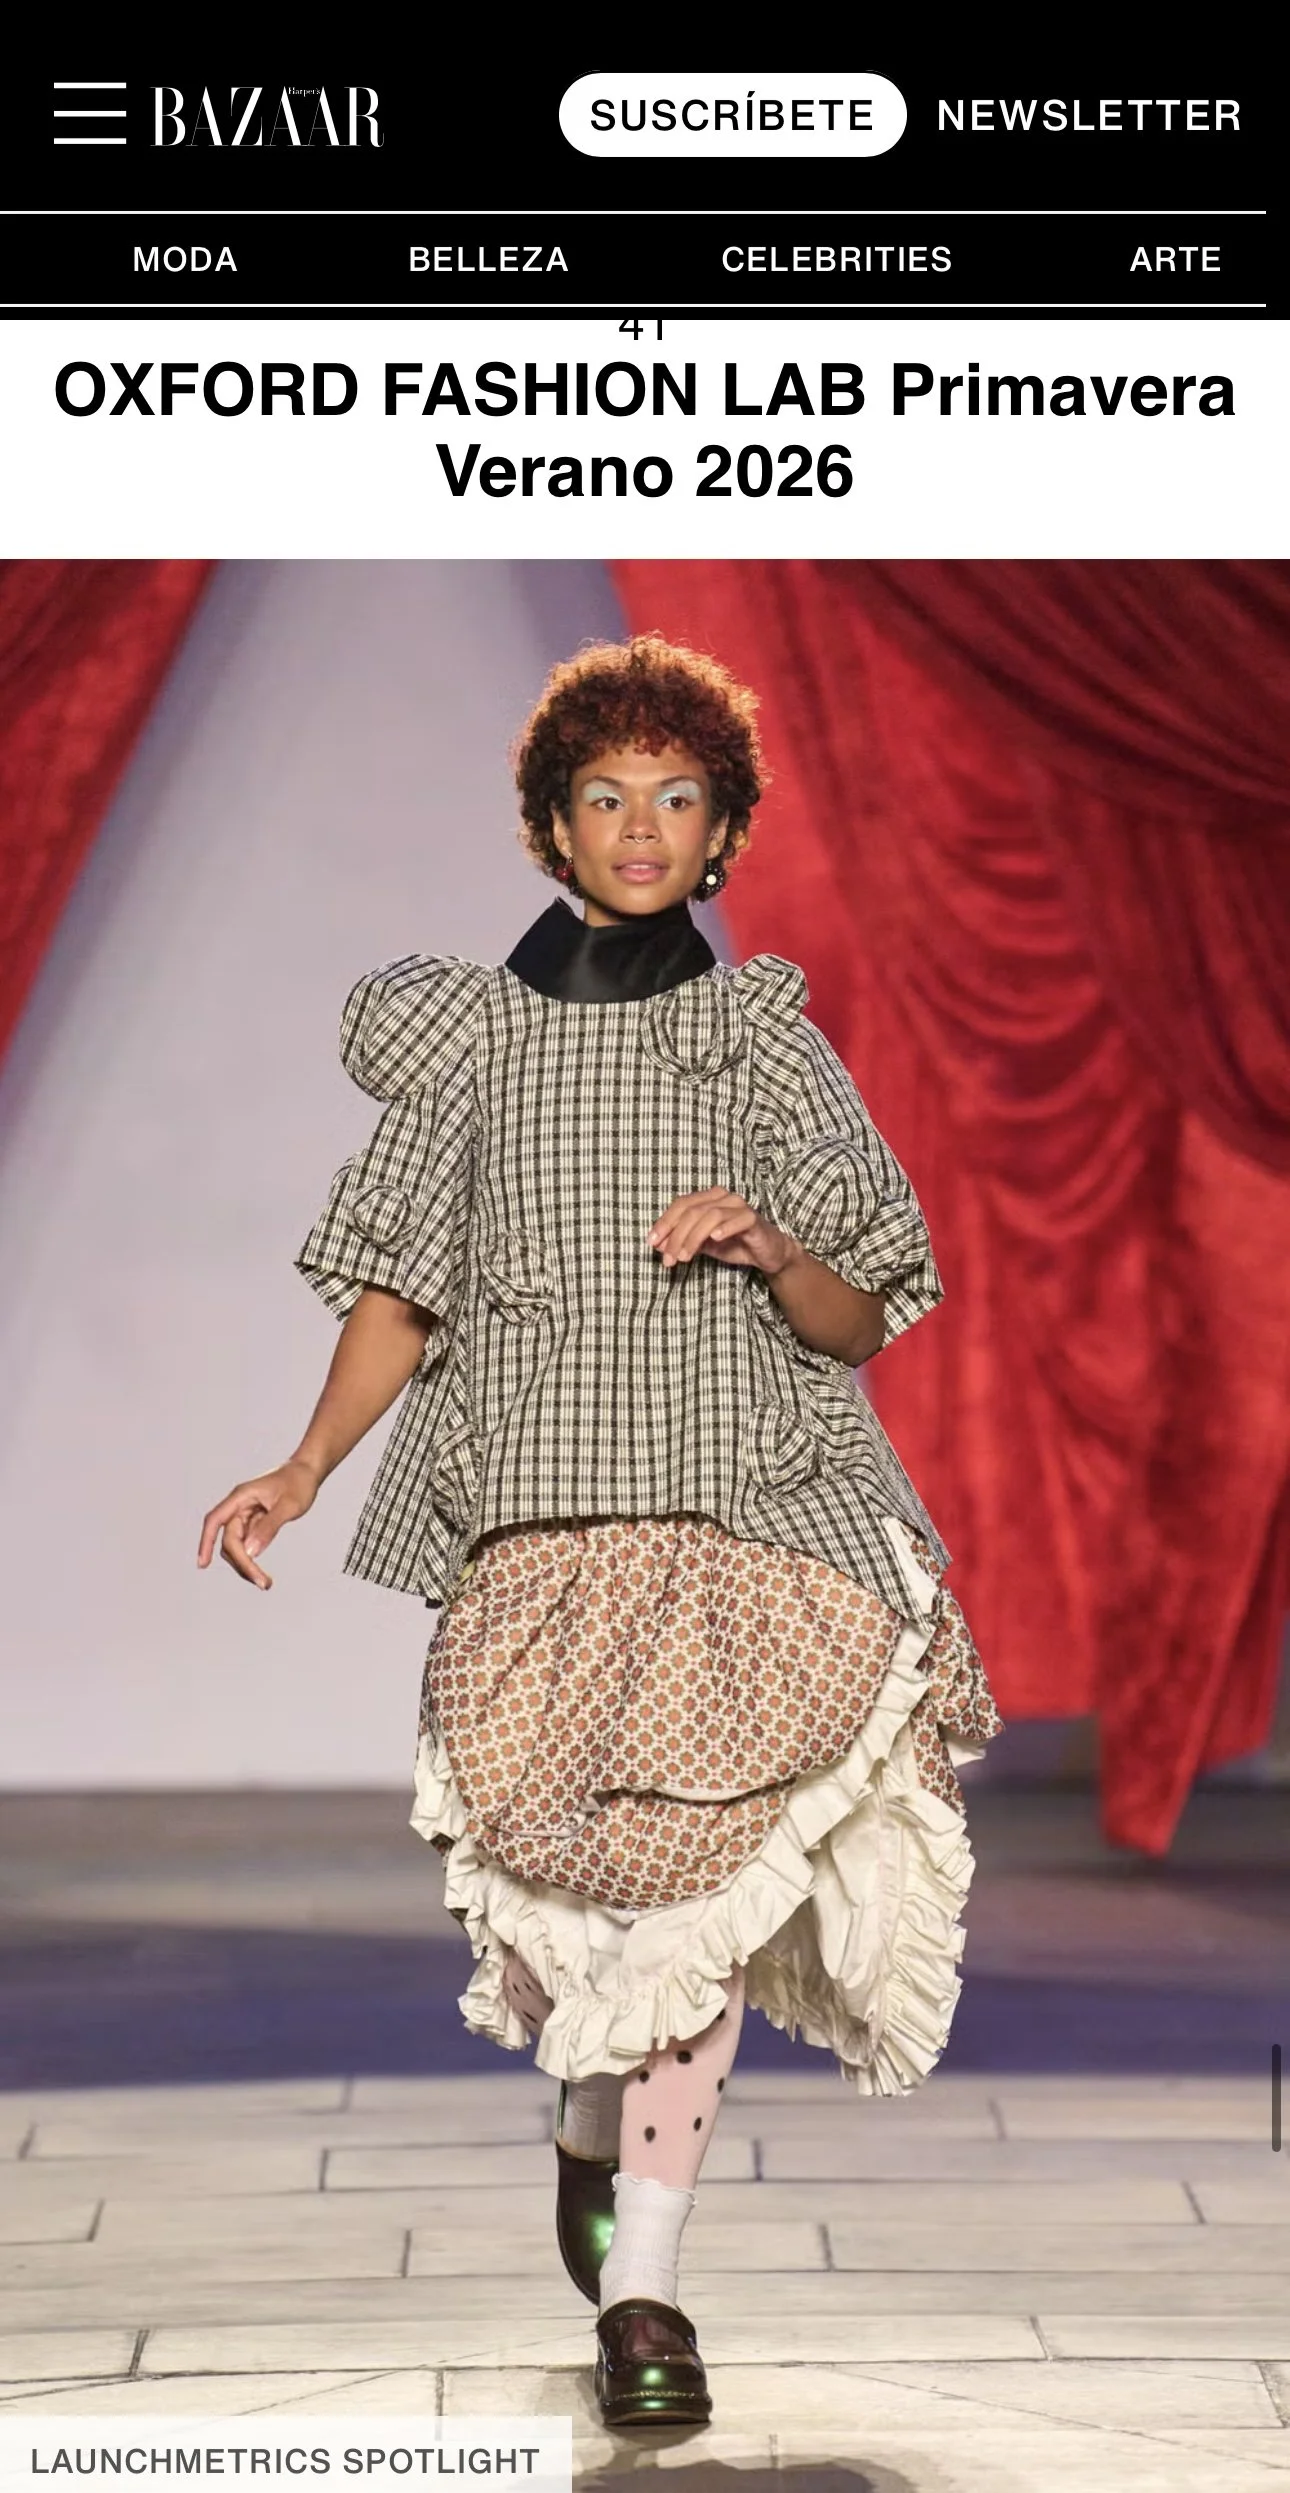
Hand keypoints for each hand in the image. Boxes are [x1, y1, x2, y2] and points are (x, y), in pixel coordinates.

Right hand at [196, 1457, 320, 1590]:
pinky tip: (261, 1575)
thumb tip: (250, 1551)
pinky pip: (246, 1545)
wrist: (307, 1472)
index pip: (215, 1520)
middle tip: (263, 1583)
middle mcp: (239, 1507)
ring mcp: (245, 1516)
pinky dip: (250, 1560)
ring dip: (245, 1565)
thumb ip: (269, 1527)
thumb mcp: (288, 1506)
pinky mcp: (253, 1523)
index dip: (205, 1542)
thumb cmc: (298, 1483)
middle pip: (229, 1540)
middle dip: (241, 1563)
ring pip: (235, 1546)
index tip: (203, 1564)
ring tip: (265, 1582)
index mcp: (241, 1497)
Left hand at [648, 1189, 796, 1277]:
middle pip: (692, 1211)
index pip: (680, 1205)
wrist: (767, 1253)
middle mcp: (722, 1197)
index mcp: (708, 1198)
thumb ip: (682, 1241)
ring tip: (684, 1257)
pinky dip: (724, 1228)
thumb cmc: (734, 1244)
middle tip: (668, 1259)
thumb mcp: (702, 1245)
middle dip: (676, 1236)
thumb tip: (657, 1245)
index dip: (664, 1223)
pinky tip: (714, 1239)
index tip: (652, 1243)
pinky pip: (738, 1219)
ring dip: (693, 1237)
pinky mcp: (753, 1219)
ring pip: (710, 1215)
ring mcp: (738, 1206)